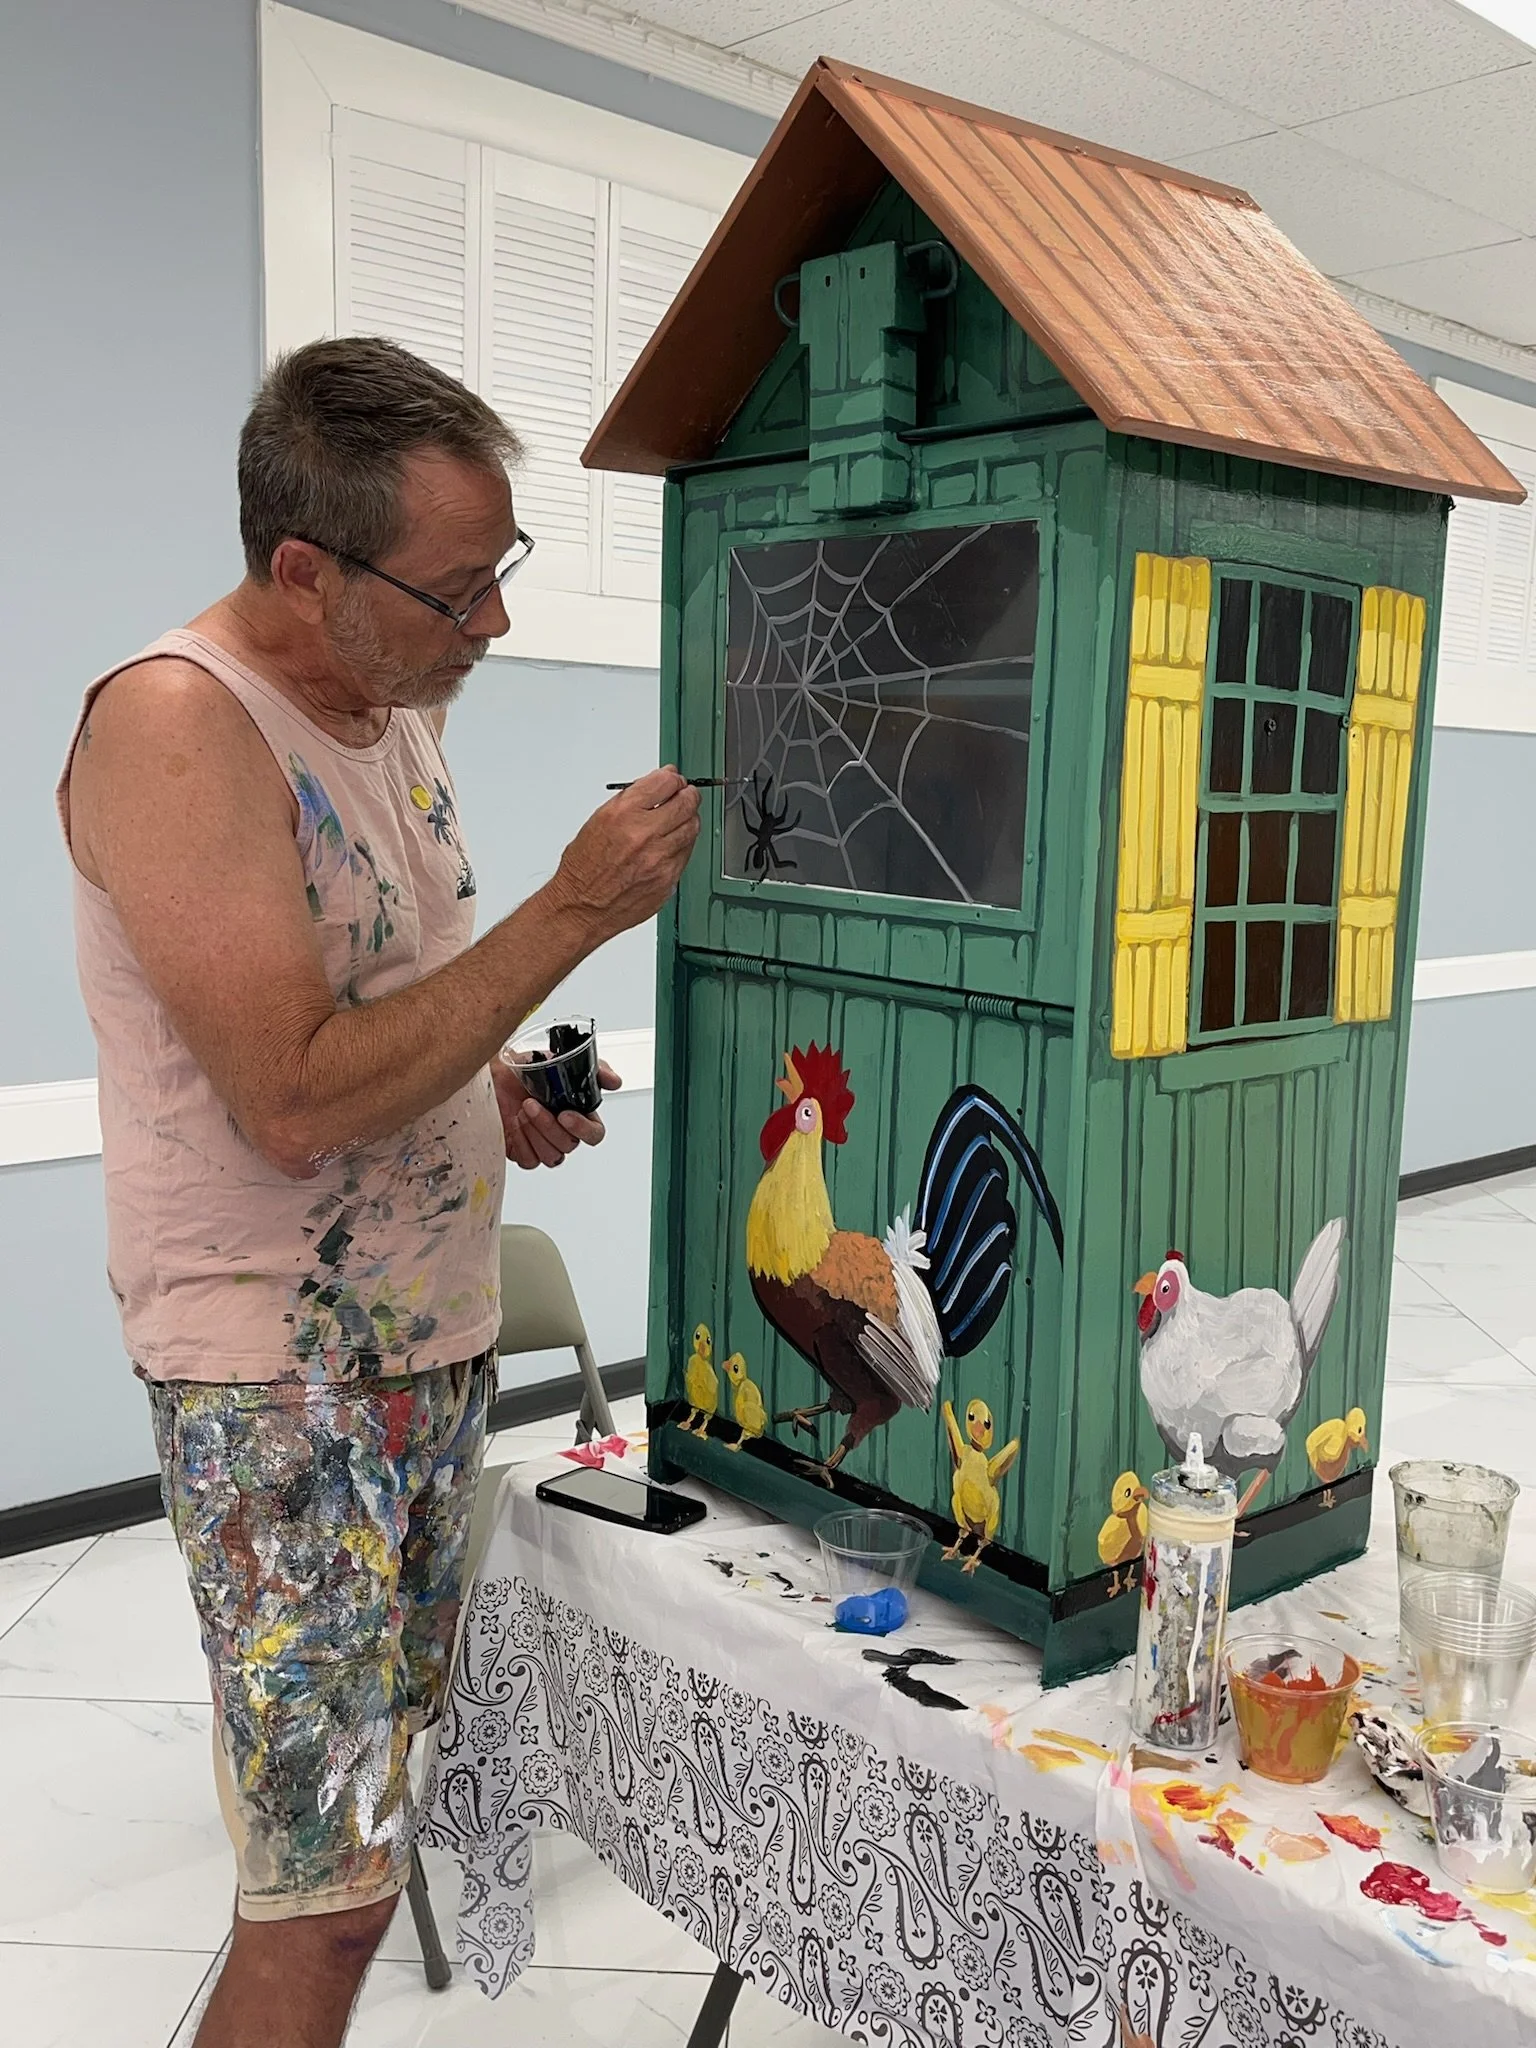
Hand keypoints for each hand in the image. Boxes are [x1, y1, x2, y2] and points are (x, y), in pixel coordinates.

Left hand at [493, 1057, 621, 1170]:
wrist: (490, 1074)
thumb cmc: (522, 1069)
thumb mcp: (560, 1060)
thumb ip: (592, 1070)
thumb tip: (615, 1082)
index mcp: (577, 1113)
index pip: (594, 1134)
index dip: (583, 1129)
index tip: (565, 1115)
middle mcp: (561, 1131)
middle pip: (569, 1145)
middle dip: (548, 1125)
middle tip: (532, 1104)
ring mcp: (542, 1144)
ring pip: (551, 1156)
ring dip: (535, 1132)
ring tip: (522, 1110)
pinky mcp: (522, 1152)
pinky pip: (529, 1161)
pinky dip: (522, 1142)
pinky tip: (515, 1124)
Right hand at [547, 768, 700, 941]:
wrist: (581, 907)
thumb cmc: (584, 868)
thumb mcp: (599, 820)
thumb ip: (631, 801)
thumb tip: (654, 787)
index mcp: (623, 814)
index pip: (665, 782)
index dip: (672, 778)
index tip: (673, 780)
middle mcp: (643, 834)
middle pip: (686, 803)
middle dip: (688, 795)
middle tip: (685, 796)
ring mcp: (659, 858)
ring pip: (692, 828)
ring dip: (688, 820)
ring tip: (678, 821)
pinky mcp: (669, 878)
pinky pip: (687, 853)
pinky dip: (682, 845)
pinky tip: (671, 844)